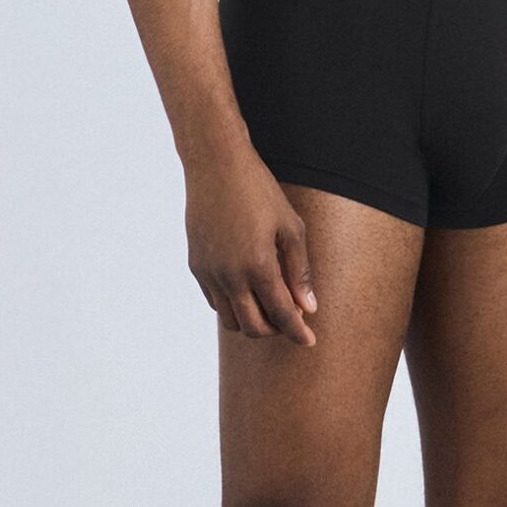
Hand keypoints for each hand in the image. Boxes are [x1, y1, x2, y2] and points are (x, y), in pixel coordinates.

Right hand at [185, 149, 319, 344]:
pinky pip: (215, 302)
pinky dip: (233, 306)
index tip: (310, 341)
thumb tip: (308, 308)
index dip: (298, 333)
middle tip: (291, 320)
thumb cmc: (259, 191)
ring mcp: (209, 273)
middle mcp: (230, 276)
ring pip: (231, 320)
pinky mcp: (196, 266)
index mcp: (259, 265)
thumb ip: (299, 272)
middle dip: (276, 331)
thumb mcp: (290, 228)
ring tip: (270, 305)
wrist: (215, 165)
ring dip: (252, 321)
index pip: (282, 315)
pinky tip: (247, 290)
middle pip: (254, 328)